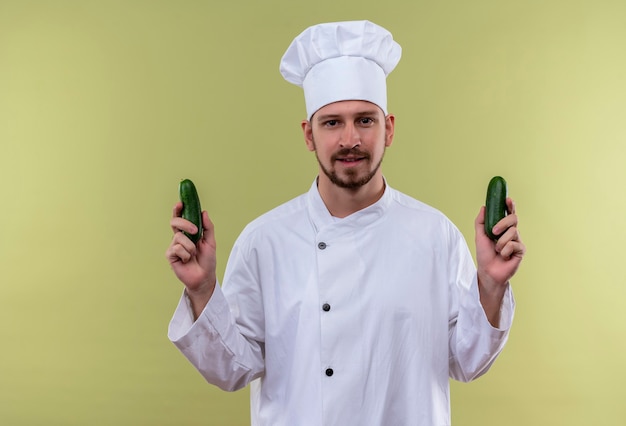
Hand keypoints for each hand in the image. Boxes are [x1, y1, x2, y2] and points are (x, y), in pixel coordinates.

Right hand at [166, 202, 216, 312]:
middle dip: (185, 224)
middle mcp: (179, 237)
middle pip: (175, 222)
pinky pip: (177, 248)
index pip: (180, 218)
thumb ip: (208, 227)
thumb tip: (204, 212)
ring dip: (190, 246)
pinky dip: (186, 254)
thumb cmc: (207, 260)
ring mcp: (173, 246)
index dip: (178, 209)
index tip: (180, 203)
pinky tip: (187, 260)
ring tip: (194, 255)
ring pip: (179, 237)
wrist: (205, 277)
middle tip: (196, 231)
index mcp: (187, 233)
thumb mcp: (211, 242)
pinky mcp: (170, 255)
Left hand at [474, 198, 524, 324]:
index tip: (508, 199)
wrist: (488, 271)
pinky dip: (504, 250)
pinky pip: (513, 245)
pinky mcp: (521, 251)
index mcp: (503, 228)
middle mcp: (512, 233)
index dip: (510, 205)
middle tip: (493, 232)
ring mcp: (518, 241)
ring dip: (500, 242)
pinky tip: (503, 256)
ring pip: (513, 232)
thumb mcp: (479, 236)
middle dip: (503, 223)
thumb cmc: (484, 254)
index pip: (509, 213)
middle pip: (513, 219)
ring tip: (497, 250)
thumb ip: (481, 221)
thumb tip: (484, 206)